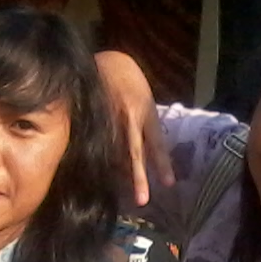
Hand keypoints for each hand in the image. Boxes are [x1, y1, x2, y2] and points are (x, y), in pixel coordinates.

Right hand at [95, 50, 171, 207]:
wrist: (106, 61)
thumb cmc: (131, 84)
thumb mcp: (146, 103)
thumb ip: (150, 130)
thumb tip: (155, 162)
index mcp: (145, 112)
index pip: (155, 143)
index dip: (162, 164)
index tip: (168, 184)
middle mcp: (128, 118)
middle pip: (133, 153)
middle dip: (137, 177)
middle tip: (142, 200)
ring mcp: (108, 119)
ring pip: (114, 153)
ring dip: (119, 176)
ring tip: (125, 195)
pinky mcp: (92, 119)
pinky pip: (97, 146)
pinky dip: (101, 163)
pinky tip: (103, 177)